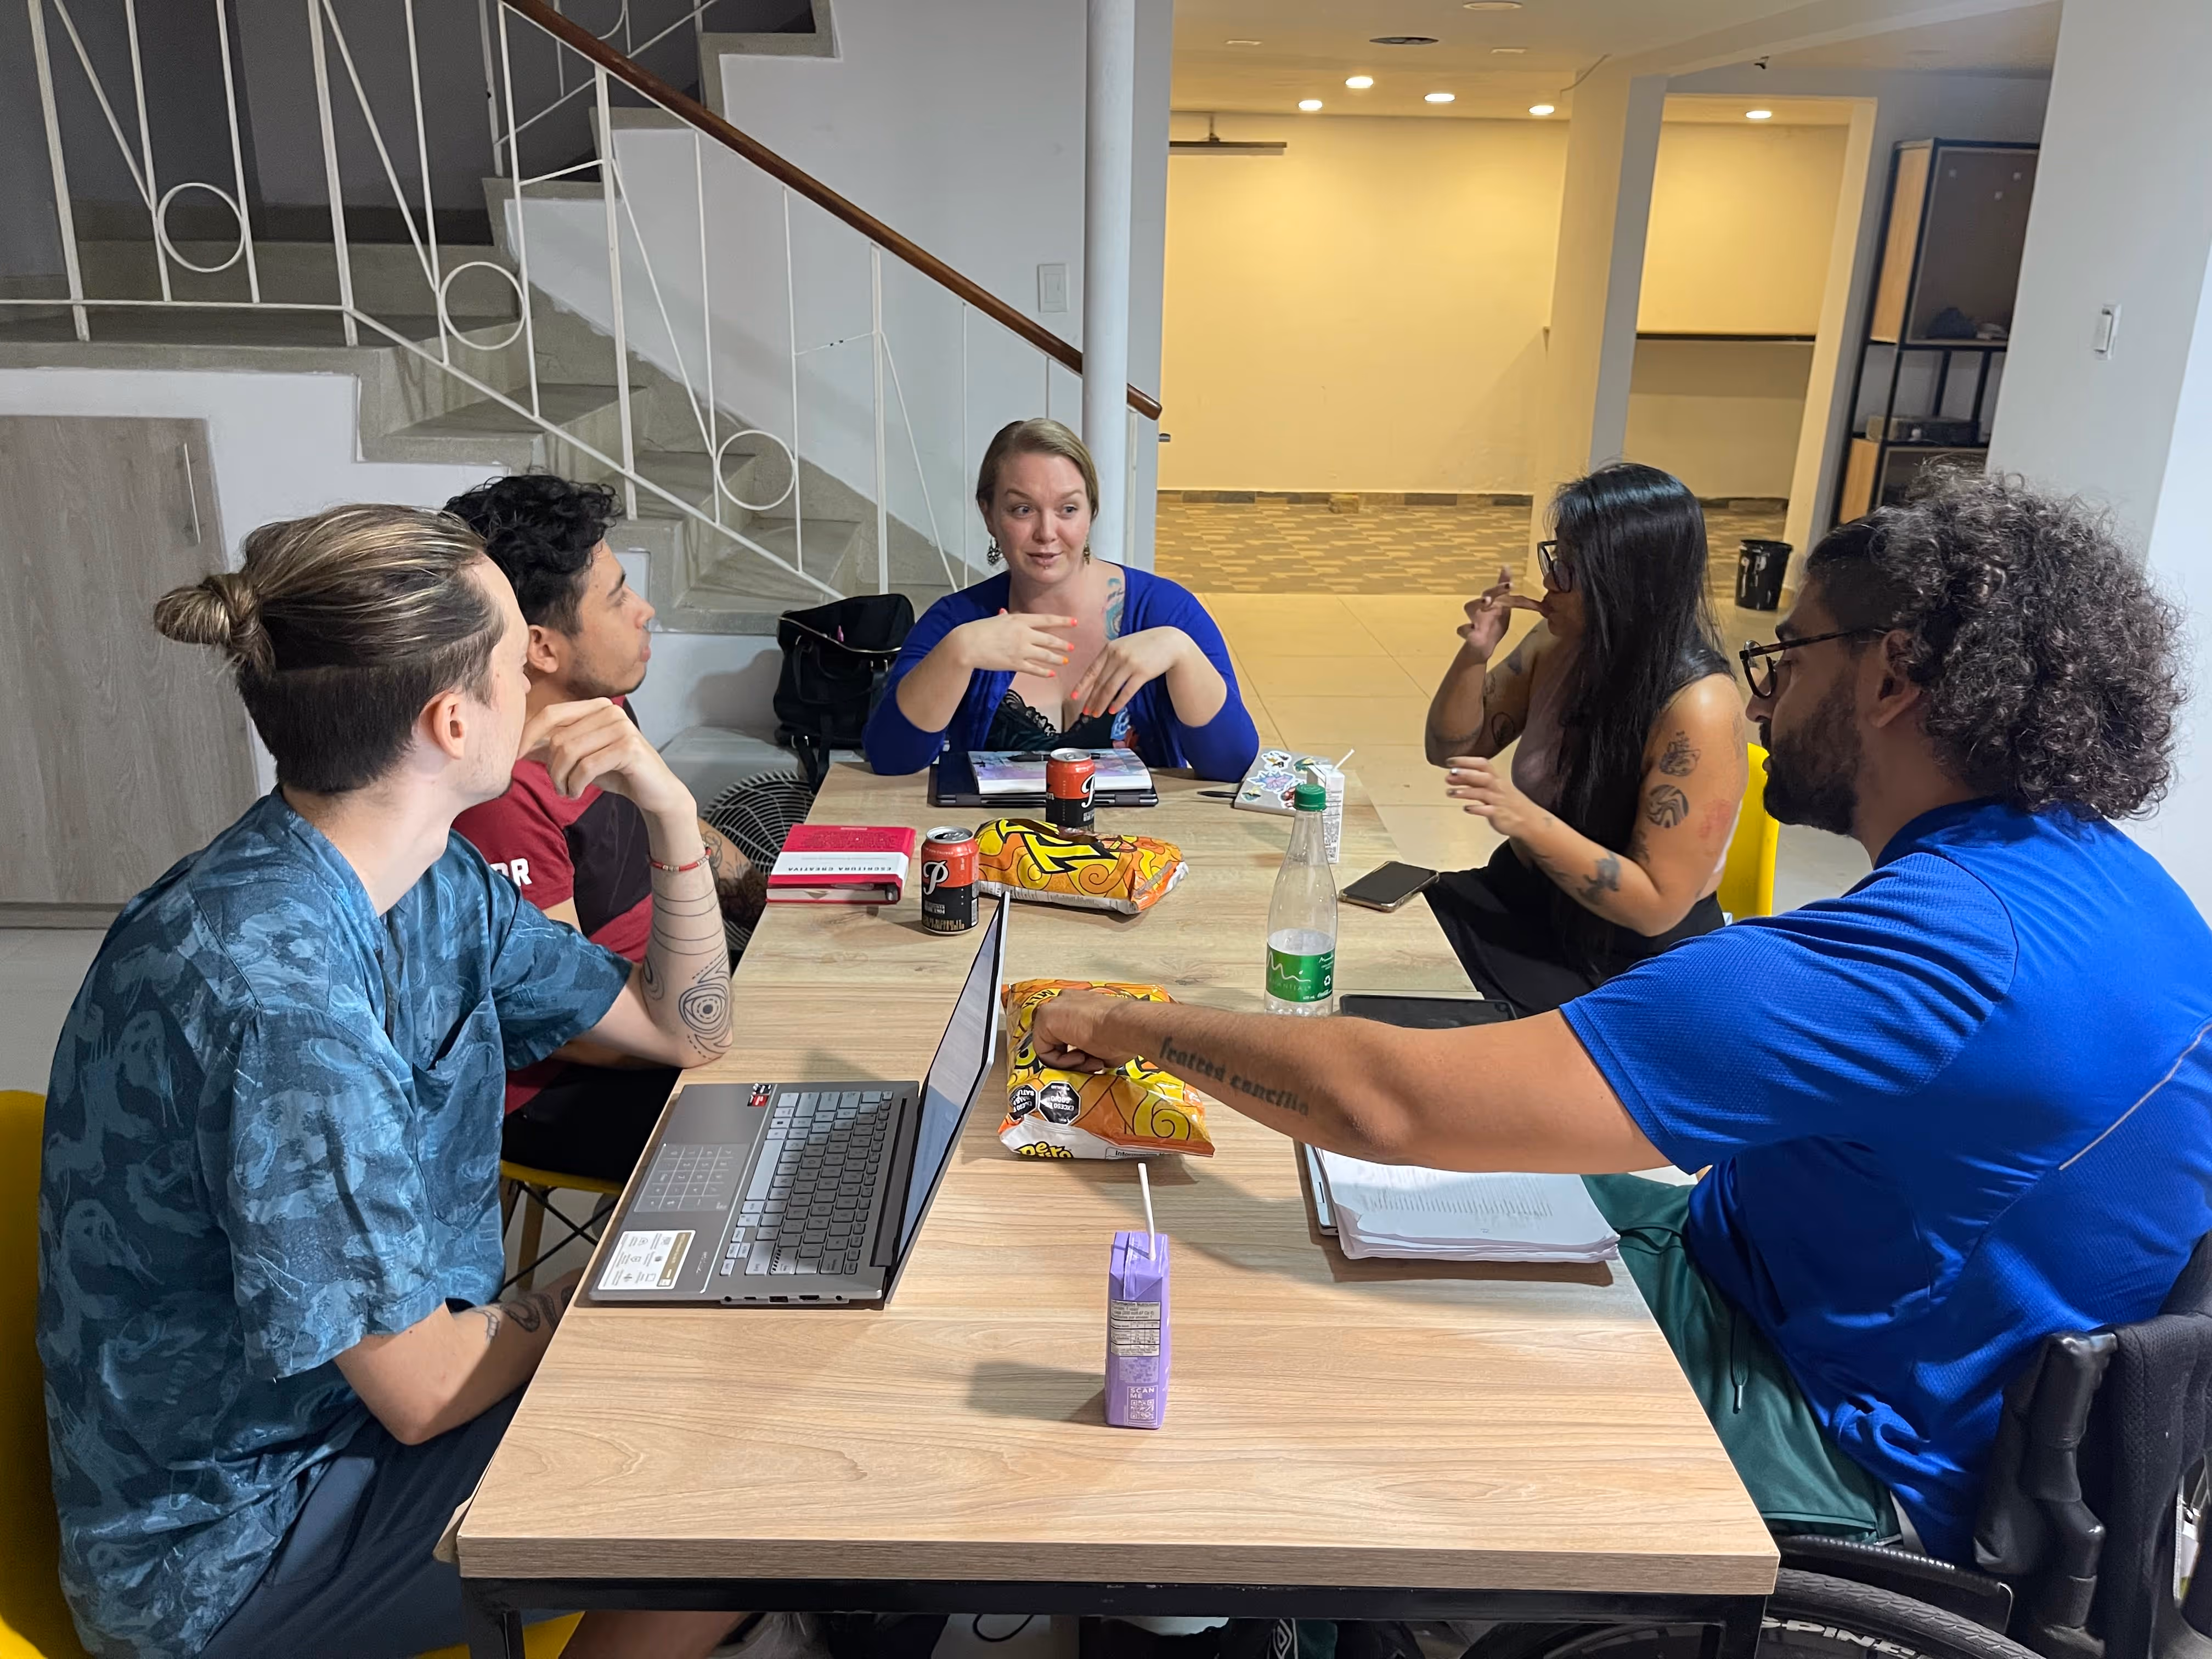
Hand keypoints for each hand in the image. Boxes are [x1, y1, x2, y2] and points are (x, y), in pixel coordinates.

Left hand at [522, 699, 694, 819]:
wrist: (656, 792)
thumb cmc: (617, 772)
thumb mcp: (581, 758)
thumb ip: (554, 748)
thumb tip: (517, 746)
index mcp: (596, 706)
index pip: (552, 713)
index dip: (528, 735)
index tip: (514, 758)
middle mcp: (610, 711)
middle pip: (559, 737)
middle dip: (551, 768)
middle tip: (558, 787)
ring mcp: (622, 727)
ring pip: (570, 752)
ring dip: (561, 779)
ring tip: (568, 791)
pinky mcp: (629, 747)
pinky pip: (587, 766)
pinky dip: (576, 784)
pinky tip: (578, 793)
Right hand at [954, 609, 1076, 676]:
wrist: (967, 645)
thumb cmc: (978, 630)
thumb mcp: (995, 619)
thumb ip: (1006, 616)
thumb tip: (1007, 612)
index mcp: (1019, 619)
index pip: (1046, 620)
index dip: (1062, 621)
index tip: (1074, 622)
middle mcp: (1024, 634)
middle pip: (1049, 639)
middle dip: (1062, 644)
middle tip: (1071, 647)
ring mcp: (1021, 650)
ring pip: (1045, 655)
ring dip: (1057, 659)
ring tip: (1064, 661)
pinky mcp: (1015, 664)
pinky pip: (1034, 669)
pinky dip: (1044, 672)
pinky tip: (1051, 674)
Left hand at [1028, 989, 1139, 1072]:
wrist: (1126, 1026)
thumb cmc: (1124, 1033)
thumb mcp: (1104, 1041)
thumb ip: (1090, 1048)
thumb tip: (1091, 1060)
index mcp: (1079, 1003)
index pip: (1067, 1032)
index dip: (1080, 1053)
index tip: (1096, 1060)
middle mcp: (1064, 1002)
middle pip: (1057, 1039)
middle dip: (1073, 1057)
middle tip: (1092, 1064)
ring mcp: (1053, 1007)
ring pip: (1050, 1046)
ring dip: (1069, 1061)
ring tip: (1090, 1062)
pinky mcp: (1045, 1016)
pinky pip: (1043, 1050)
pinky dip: (1060, 1062)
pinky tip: (1080, 1058)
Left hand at [1069, 627, 1192, 717]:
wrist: (1170, 641)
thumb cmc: (1146, 645)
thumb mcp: (1124, 645)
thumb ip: (1111, 657)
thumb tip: (1099, 677)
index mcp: (1110, 648)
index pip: (1092, 670)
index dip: (1082, 685)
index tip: (1074, 697)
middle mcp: (1117, 655)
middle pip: (1100, 683)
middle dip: (1091, 700)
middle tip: (1086, 712)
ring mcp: (1129, 664)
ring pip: (1110, 689)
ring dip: (1102, 703)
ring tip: (1097, 714)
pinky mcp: (1142, 673)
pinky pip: (1127, 691)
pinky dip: (1118, 702)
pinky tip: (1113, 710)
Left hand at [1444, 754, 1546, 839]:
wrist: (1529, 820)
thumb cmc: (1508, 802)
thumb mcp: (1493, 788)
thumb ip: (1473, 782)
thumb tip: (1452, 776)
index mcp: (1497, 778)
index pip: (1482, 764)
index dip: (1466, 761)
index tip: (1450, 761)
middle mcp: (1498, 787)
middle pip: (1483, 776)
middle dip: (1466, 774)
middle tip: (1449, 774)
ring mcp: (1498, 801)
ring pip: (1482, 793)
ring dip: (1465, 792)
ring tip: (1449, 792)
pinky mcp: (1498, 814)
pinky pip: (1487, 810)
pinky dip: (1476, 809)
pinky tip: (1466, 808)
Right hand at [1457, 566, 1543, 660]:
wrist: (1484, 646)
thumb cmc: (1493, 624)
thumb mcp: (1503, 606)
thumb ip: (1505, 591)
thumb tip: (1506, 566)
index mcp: (1489, 602)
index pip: (1494, 591)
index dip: (1501, 587)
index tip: (1511, 584)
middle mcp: (1480, 608)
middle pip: (1485, 591)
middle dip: (1491, 592)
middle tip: (1500, 589)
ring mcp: (1473, 620)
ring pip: (1470, 608)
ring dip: (1478, 602)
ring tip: (1486, 600)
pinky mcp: (1469, 635)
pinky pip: (1463, 630)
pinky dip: (1465, 629)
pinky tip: (1471, 628)